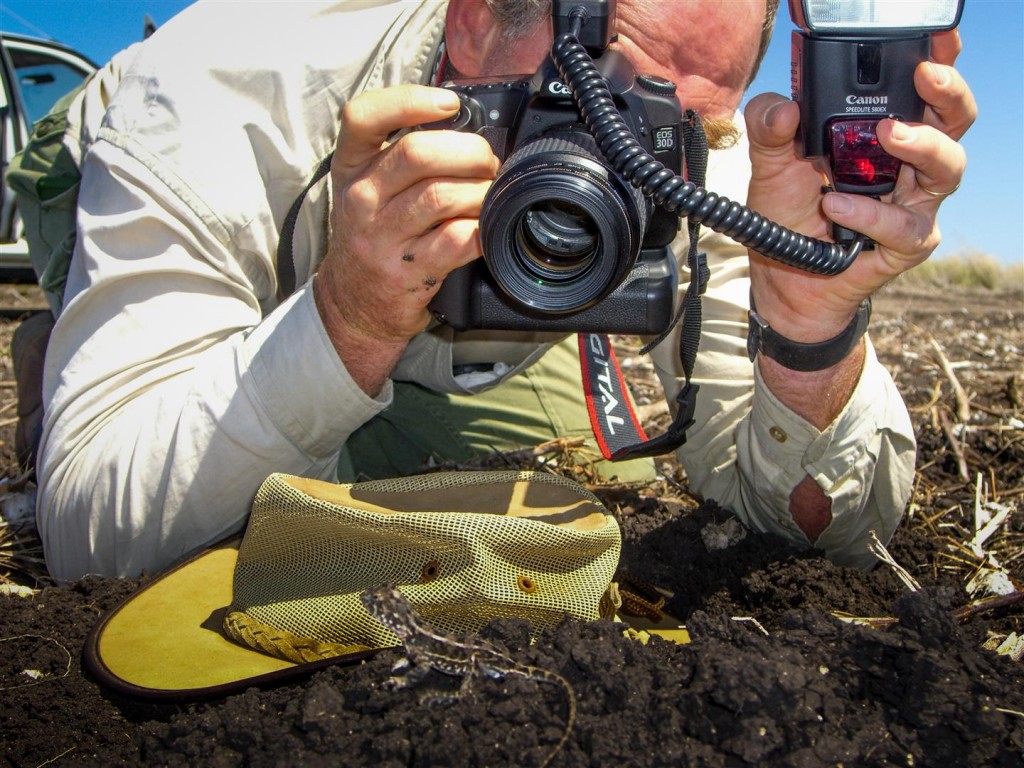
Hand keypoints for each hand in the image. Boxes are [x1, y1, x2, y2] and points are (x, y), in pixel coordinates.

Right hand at [314, 85, 500, 393]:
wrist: (353, 303)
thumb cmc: (373, 235)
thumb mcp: (369, 187)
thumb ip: (402, 155)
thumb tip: (470, 130)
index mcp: (351, 166)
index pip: (363, 116)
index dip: (409, 101)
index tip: (449, 103)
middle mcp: (360, 198)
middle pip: (417, 153)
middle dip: (469, 152)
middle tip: (487, 163)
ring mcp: (380, 237)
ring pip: (442, 196)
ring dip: (481, 192)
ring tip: (489, 196)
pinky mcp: (406, 271)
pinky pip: (456, 240)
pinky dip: (482, 229)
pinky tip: (486, 228)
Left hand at [743, 30, 976, 344]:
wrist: (784, 278)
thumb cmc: (789, 213)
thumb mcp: (770, 164)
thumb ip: (770, 129)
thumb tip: (784, 107)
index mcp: (884, 133)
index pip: (922, 92)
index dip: (938, 64)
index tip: (934, 43)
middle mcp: (909, 163)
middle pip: (954, 120)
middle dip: (947, 95)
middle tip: (924, 77)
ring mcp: (914, 204)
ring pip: (947, 167)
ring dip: (920, 147)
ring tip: (885, 134)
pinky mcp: (907, 243)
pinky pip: (904, 226)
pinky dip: (871, 214)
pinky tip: (837, 207)